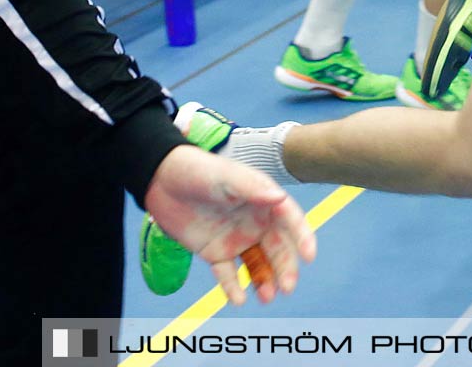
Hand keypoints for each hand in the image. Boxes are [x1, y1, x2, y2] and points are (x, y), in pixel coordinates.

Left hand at [142, 145, 315, 305]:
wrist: (161, 180)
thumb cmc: (200, 171)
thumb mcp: (227, 177)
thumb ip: (253, 188)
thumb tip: (281, 198)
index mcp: (264, 201)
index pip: (291, 221)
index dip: (302, 237)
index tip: (309, 256)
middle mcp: (255, 222)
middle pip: (278, 249)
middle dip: (286, 268)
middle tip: (287, 288)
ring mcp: (236, 239)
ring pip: (258, 265)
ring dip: (265, 281)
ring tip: (266, 297)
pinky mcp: (215, 252)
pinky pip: (228, 274)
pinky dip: (233, 288)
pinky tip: (238, 300)